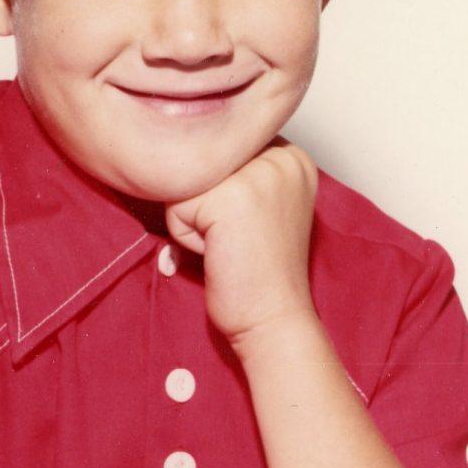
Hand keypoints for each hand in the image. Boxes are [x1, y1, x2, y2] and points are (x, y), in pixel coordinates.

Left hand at [164, 136, 317, 346]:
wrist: (272, 320)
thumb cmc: (258, 270)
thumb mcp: (260, 203)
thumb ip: (235, 172)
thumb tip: (179, 147)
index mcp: (292, 156)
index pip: (221, 148)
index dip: (217, 190)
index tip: (245, 225)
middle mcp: (282, 156)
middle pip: (201, 160)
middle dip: (204, 202)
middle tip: (236, 238)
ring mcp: (258, 174)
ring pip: (185, 180)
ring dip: (193, 218)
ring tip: (226, 244)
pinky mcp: (229, 198)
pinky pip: (175, 206)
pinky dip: (185, 236)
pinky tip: (217, 253)